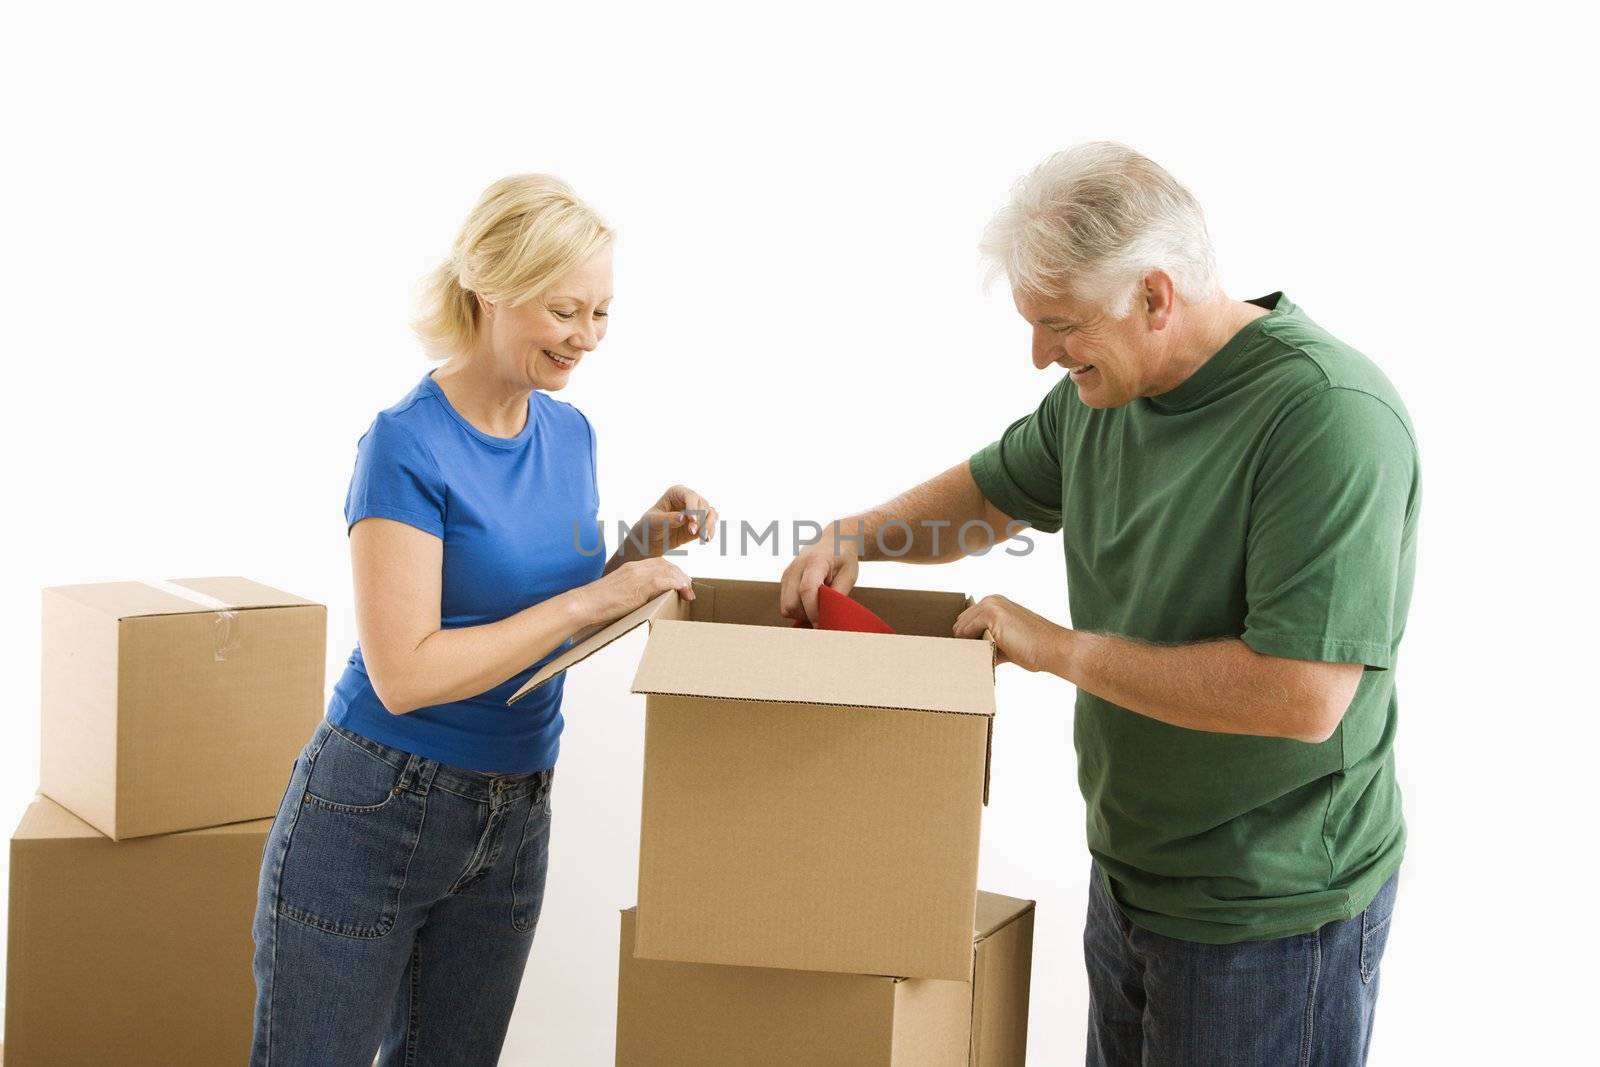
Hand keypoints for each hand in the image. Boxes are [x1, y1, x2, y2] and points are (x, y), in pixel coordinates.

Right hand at [576, 557, 694, 625]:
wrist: (585, 603)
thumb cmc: (598, 604)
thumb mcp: (618, 593)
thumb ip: (632, 592)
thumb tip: (644, 603)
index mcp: (631, 567)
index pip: (658, 563)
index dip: (672, 571)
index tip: (679, 581)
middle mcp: (636, 567)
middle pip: (666, 565)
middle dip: (680, 575)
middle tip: (688, 588)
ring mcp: (638, 574)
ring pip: (669, 571)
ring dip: (682, 581)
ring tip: (689, 593)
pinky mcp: (640, 585)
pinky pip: (665, 581)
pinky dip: (677, 584)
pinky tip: (684, 590)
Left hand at [626, 484, 718, 558]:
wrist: (649, 541)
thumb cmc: (648, 527)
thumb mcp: (653, 522)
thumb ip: (667, 519)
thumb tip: (683, 518)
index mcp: (676, 493)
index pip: (690, 496)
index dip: (693, 507)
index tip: (692, 521)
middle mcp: (688, 499)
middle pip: (703, 505)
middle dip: (700, 519)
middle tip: (692, 532)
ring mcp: (695, 511)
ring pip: (710, 514)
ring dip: (708, 525)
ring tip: (704, 538)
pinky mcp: (700, 523)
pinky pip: (711, 524)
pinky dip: (711, 531)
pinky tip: (706, 539)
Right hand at [780, 535, 859, 624]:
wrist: (834, 539)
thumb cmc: (844, 558)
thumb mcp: (849, 575)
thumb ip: (837, 596)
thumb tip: (828, 618)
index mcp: (815, 561)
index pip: (807, 589)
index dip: (813, 611)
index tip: (822, 624)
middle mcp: (797, 566)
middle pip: (792, 603)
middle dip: (807, 615)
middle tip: (824, 615)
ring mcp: (788, 572)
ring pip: (786, 606)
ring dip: (801, 614)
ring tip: (818, 608)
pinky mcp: (784, 579)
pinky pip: (785, 603)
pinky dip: (797, 609)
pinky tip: (811, 603)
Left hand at [953, 594, 1067, 672]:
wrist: (1052, 648)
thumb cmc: (1033, 648)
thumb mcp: (1005, 642)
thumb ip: (987, 643)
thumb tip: (969, 654)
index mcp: (995, 603)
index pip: (966, 620)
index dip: (966, 639)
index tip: (969, 653)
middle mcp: (991, 600)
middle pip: (960, 624)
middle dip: (964, 642)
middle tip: (972, 658)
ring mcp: (991, 605)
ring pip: (960, 629)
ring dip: (966, 646)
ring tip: (980, 659)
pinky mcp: (991, 614)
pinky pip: (966, 633)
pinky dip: (970, 646)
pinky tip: (983, 655)